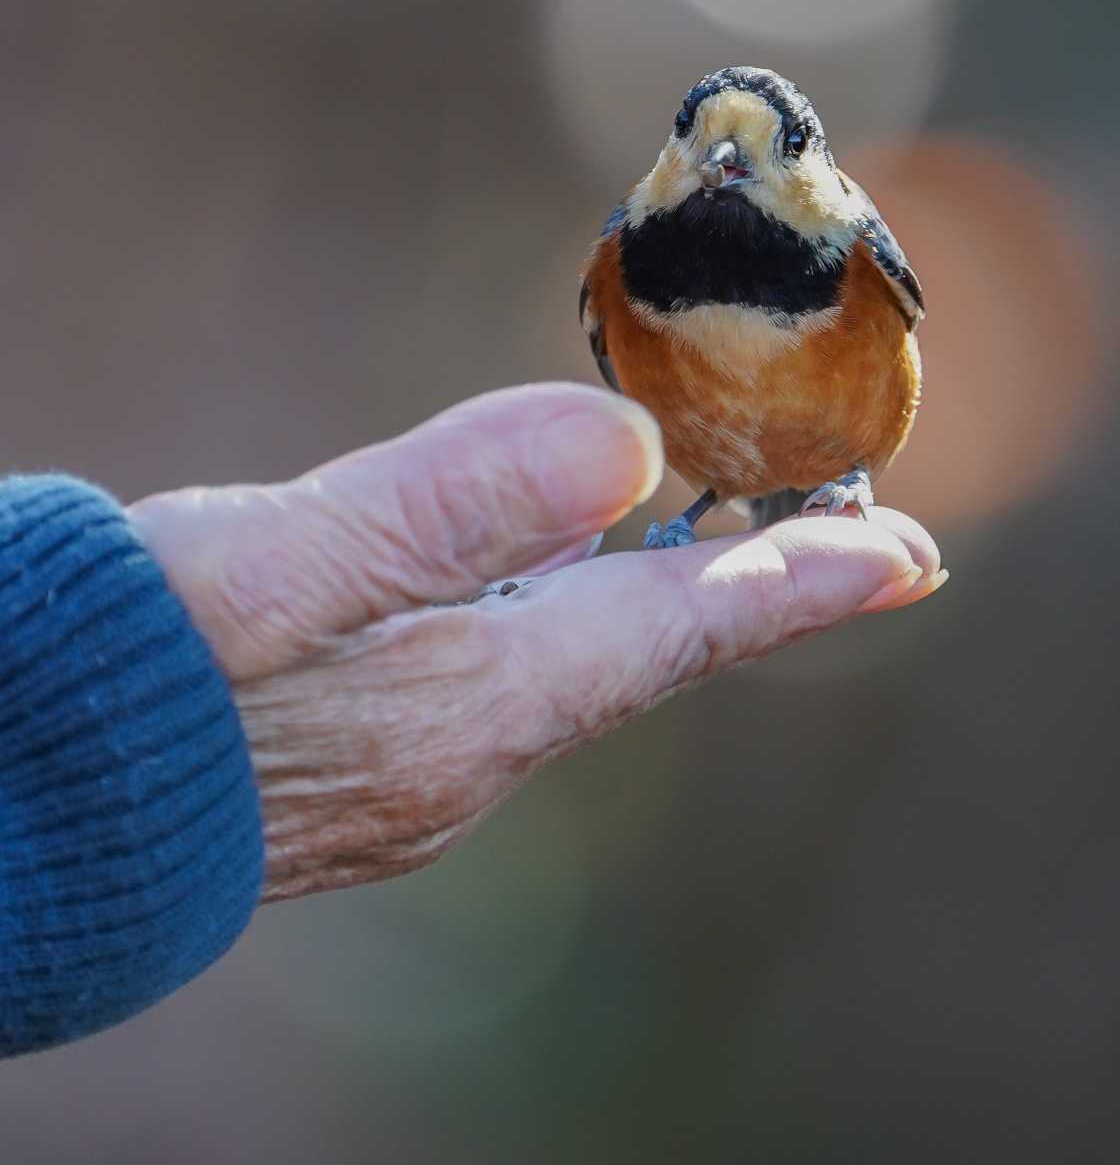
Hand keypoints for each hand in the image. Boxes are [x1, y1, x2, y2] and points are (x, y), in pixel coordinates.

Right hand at [128, 386, 944, 900]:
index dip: (803, 581)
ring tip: (732, 539)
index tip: (915, 551)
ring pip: (580, 659)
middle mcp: (460, 747)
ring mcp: (404, 765)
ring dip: (669, 594)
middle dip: (757, 583)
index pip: (679, 625)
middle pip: (649, 646)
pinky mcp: (344, 757)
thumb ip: (447, 508)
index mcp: (470, 702)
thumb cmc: (112, 680)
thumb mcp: (277, 572)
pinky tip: (554, 579)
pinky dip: (568, 608)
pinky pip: (506, 669)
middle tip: (859, 538)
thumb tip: (627, 446)